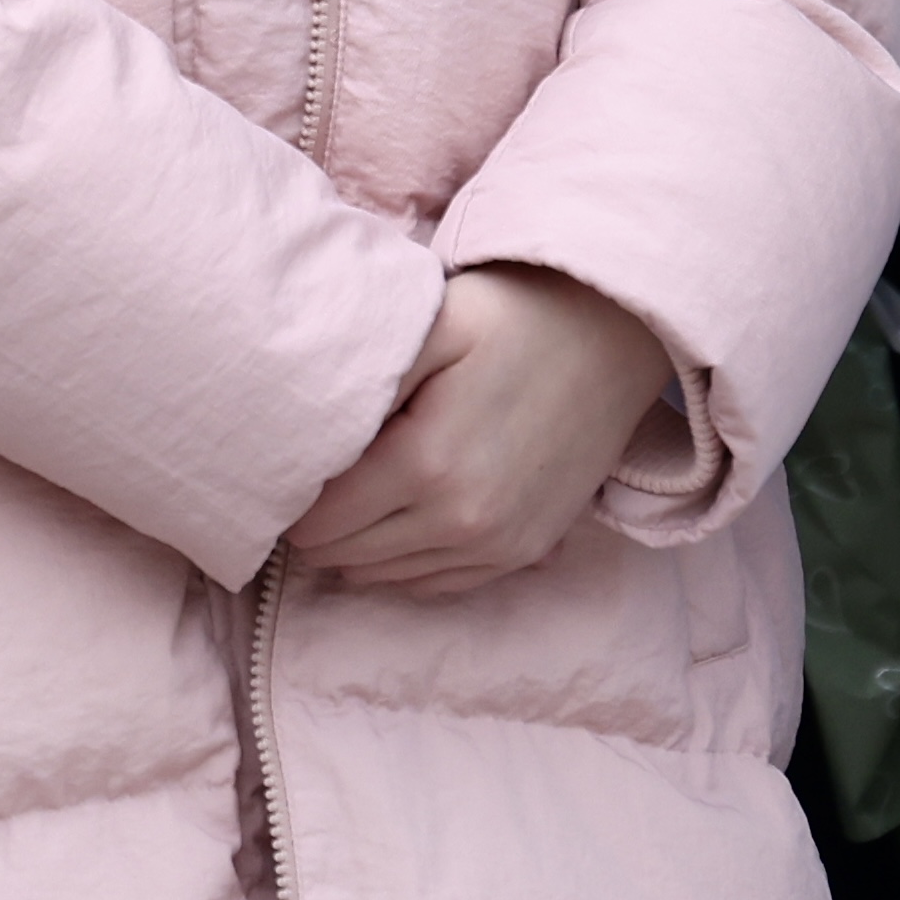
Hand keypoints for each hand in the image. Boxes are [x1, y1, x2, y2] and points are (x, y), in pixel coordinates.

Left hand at [280, 264, 669, 600]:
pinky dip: (401, 563)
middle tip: (306, 478)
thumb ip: (364, 378)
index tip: (285, 462)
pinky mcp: (525, 553)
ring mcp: (499, 546)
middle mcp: (463, 522)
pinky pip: (436, 584)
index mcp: (428, 465)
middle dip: (315, 524)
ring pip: (386, 577)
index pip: (319, 521)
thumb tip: (300, 430)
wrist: (614, 332)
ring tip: (342, 497)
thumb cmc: (512, 315)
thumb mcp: (429, 324)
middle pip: (345, 557)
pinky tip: (390, 523)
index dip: (289, 495)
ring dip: (354, 547)